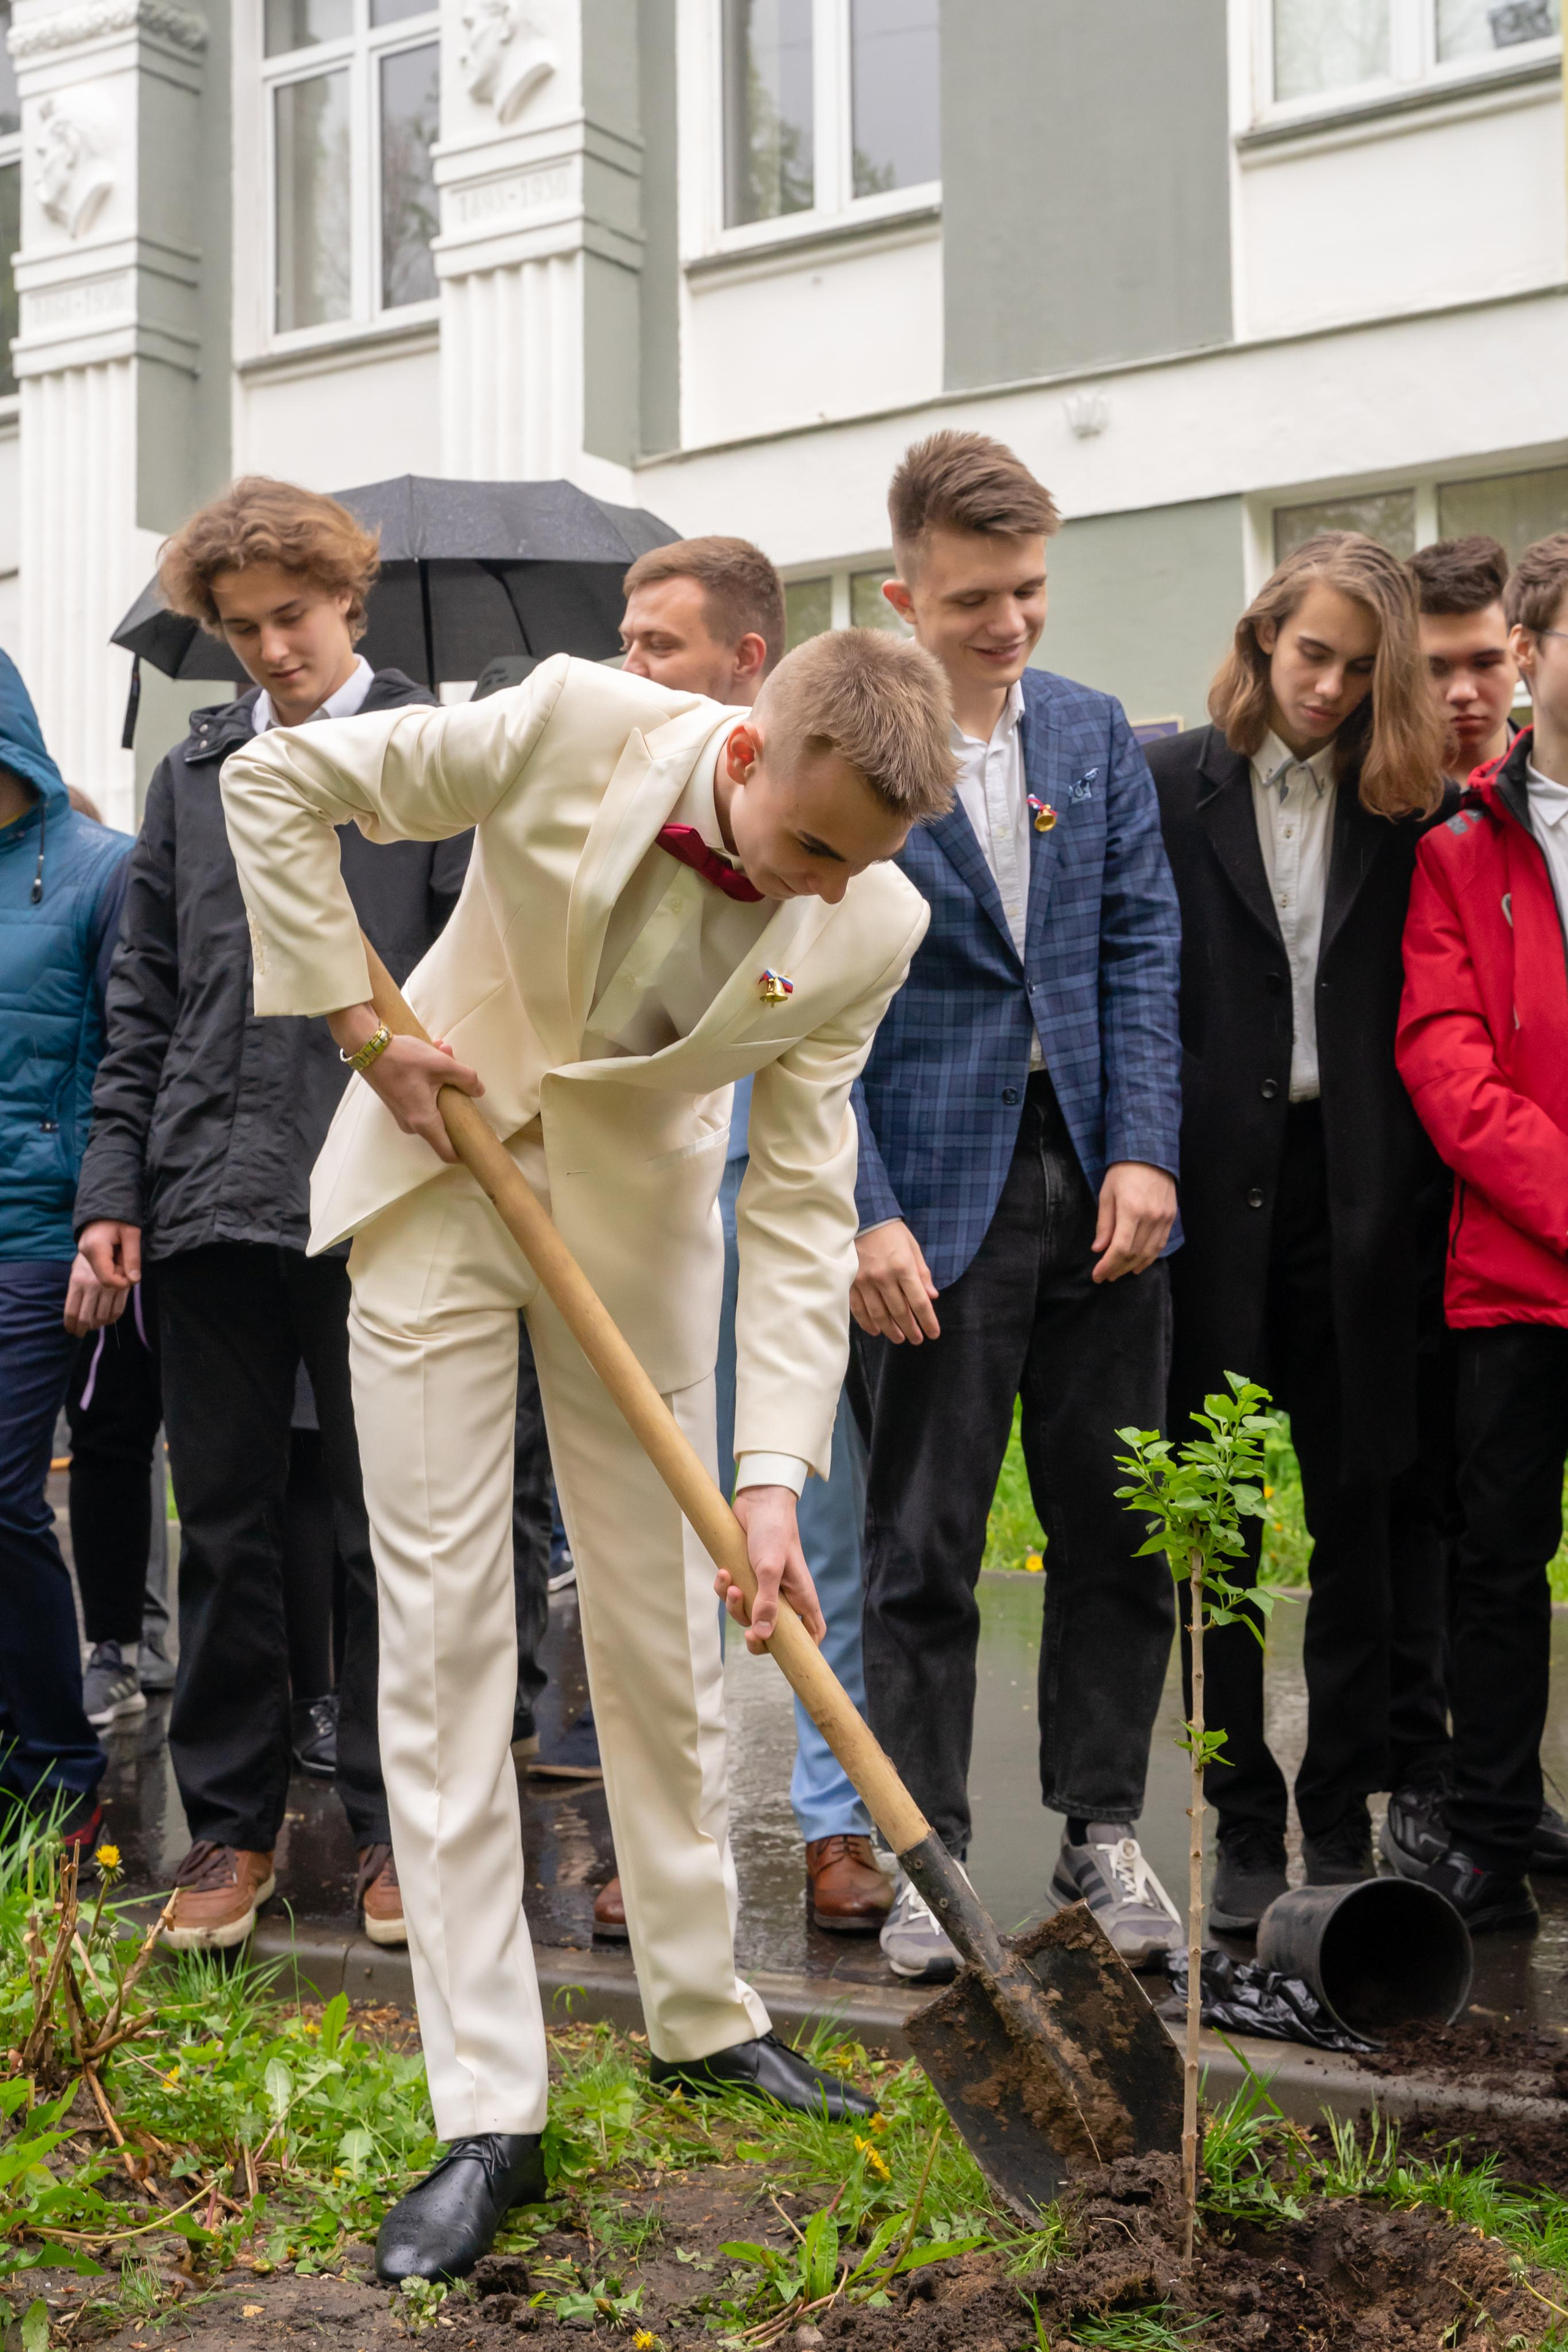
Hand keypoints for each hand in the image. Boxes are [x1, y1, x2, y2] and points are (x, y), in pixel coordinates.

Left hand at [63, 1250, 130, 1335]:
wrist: (111, 1237)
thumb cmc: (91, 1255)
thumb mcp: (77, 1269)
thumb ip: (76, 1289)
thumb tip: (73, 1312)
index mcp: (77, 1281)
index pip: (71, 1310)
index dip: (71, 1325)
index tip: (72, 1331)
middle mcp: (92, 1286)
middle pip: (86, 1317)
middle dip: (82, 1329)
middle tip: (81, 1333)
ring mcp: (108, 1287)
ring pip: (102, 1317)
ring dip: (98, 1325)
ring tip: (94, 1327)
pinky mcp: (123, 1288)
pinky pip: (118, 1310)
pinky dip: (112, 1319)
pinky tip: (107, 1320)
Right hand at [78, 1219, 141, 1292]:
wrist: (105, 1201)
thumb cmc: (120, 1215)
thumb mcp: (132, 1233)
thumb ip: (133, 1257)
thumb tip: (134, 1280)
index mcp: (96, 1248)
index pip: (107, 1278)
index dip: (122, 1283)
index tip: (134, 1276)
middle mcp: (86, 1253)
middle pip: (104, 1278)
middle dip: (120, 1275)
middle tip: (129, 1259)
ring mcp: (83, 1253)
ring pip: (102, 1273)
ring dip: (116, 1269)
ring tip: (123, 1253)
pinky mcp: (85, 1253)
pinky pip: (100, 1267)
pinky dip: (111, 1265)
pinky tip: (117, 1253)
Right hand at [327, 1002, 483, 1165]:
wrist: (367, 1047)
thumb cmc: (404, 1058)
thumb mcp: (441, 1064)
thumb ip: (466, 1078)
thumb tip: (479, 1091)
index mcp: (424, 1122)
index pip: (447, 1152)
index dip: (464, 1151)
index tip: (476, 1141)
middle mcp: (412, 1125)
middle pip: (444, 1123)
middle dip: (456, 1098)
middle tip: (458, 1071)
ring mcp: (403, 1115)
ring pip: (433, 1106)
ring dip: (443, 1082)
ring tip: (444, 1052)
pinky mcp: (397, 1104)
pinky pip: (421, 1099)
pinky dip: (430, 1081)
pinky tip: (432, 1054)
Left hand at [717, 1486, 825, 1654]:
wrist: (757, 1499)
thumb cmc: (772, 1531)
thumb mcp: (769, 1569)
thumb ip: (766, 1603)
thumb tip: (763, 1635)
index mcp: (801, 1595)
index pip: (812, 1631)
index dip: (804, 1650)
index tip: (787, 1657)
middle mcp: (784, 1594)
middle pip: (774, 1631)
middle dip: (758, 1636)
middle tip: (747, 1636)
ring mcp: (763, 1585)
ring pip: (748, 1613)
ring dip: (735, 1605)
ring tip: (731, 1584)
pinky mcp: (745, 1575)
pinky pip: (733, 1594)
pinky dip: (724, 1587)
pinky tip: (723, 1571)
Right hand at [851, 1219, 940, 1342]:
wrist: (863, 1217)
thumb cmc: (891, 1232)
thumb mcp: (913, 1248)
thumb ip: (922, 1274)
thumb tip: (932, 1296)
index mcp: (903, 1267)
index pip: (919, 1302)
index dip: (928, 1321)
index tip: (933, 1333)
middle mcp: (884, 1277)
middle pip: (900, 1312)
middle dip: (910, 1329)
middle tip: (916, 1340)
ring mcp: (865, 1281)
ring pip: (879, 1314)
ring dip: (890, 1330)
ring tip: (899, 1339)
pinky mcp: (851, 1282)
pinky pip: (859, 1309)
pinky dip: (867, 1323)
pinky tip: (876, 1330)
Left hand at [1091, 1161, 1176, 1282]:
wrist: (1150, 1153)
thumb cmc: (1123, 1172)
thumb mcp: (1107, 1194)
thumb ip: (1104, 1224)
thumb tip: (1099, 1249)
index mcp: (1132, 1210)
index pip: (1120, 1248)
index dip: (1107, 1265)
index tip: (1097, 1275)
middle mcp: (1151, 1217)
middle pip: (1134, 1254)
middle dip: (1118, 1268)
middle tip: (1105, 1276)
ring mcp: (1164, 1218)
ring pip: (1149, 1252)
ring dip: (1132, 1266)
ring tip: (1119, 1273)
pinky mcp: (1171, 1217)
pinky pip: (1160, 1244)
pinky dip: (1149, 1257)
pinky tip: (1138, 1264)